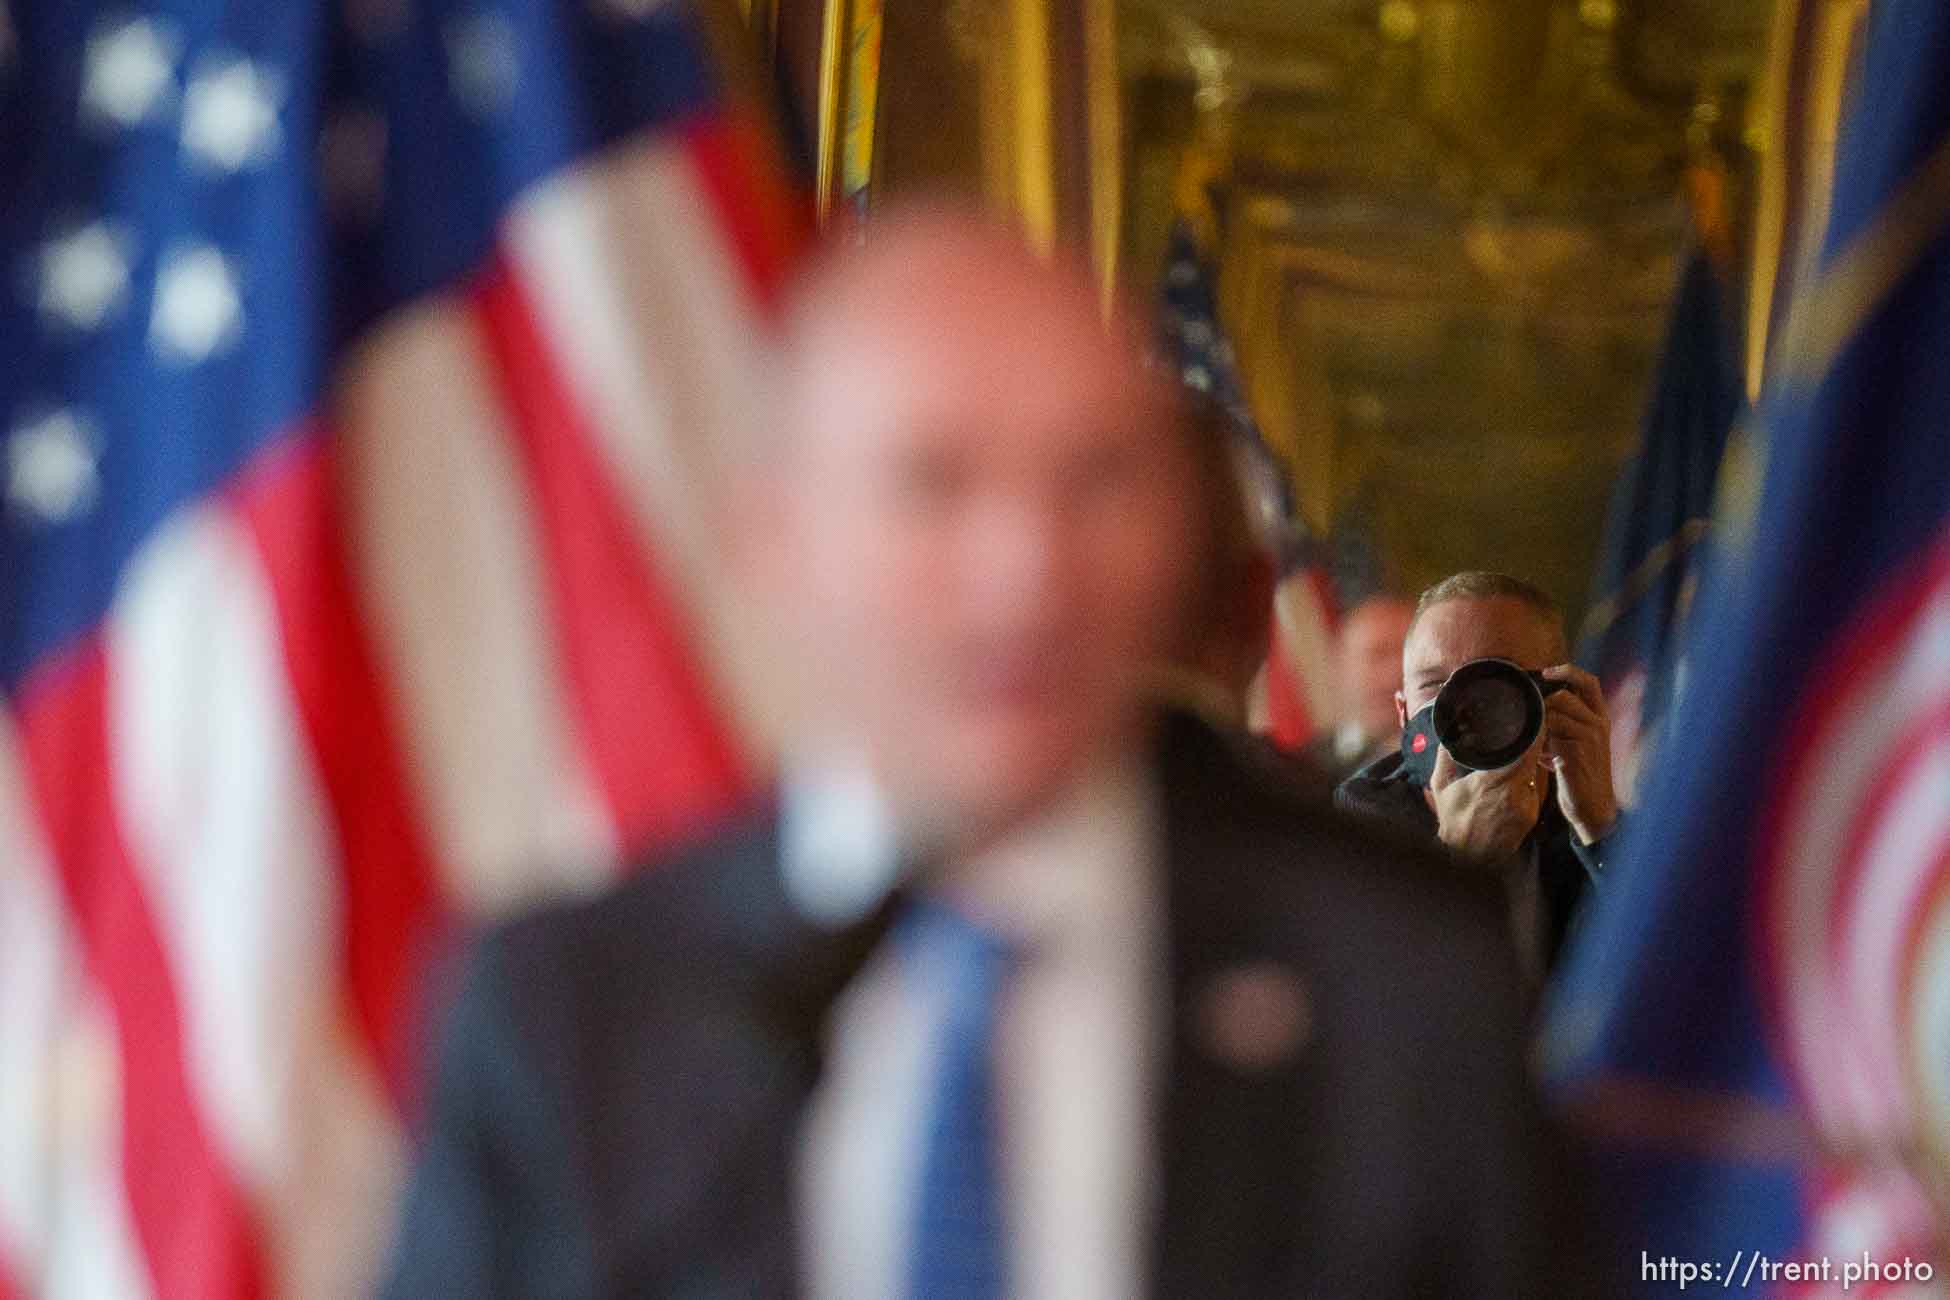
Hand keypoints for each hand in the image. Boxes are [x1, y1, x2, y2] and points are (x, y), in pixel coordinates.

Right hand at [1425, 737, 1548, 866]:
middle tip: (1533, 728)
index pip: (1524, 752)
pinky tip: (1525, 772)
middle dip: (1534, 745)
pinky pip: (1537, 789)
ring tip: (1528, 748)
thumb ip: (1446, 757)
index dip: (1533, 735)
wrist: (1467, 856)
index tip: (1535, 720)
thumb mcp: (1441, 786)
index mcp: (1491, 783)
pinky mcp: (1532, 815)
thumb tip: (1449, 733)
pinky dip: (1533, 778)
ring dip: (1534, 761)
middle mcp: (1513, 794)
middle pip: (1534, 760)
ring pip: (1538, 774)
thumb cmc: (1453, 821)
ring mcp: (1525, 806)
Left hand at [1541, 664, 1618, 844]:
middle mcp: (1598, 723)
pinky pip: (1550, 731)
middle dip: (1543, 698)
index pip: (1589, 682)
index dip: (1568, 671)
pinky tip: (1533, 749)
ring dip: (1537, 719)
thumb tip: (1534, 709)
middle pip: (1567, 694)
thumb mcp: (1573, 743)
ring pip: (1556, 711)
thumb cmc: (1578, 775)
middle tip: (1526, 707)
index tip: (1545, 671)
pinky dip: (1537, 735)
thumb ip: (1561, 724)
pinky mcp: (1577, 752)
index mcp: (1600, 718)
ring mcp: (1590, 737)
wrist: (1593, 808)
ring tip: (1531, 734)